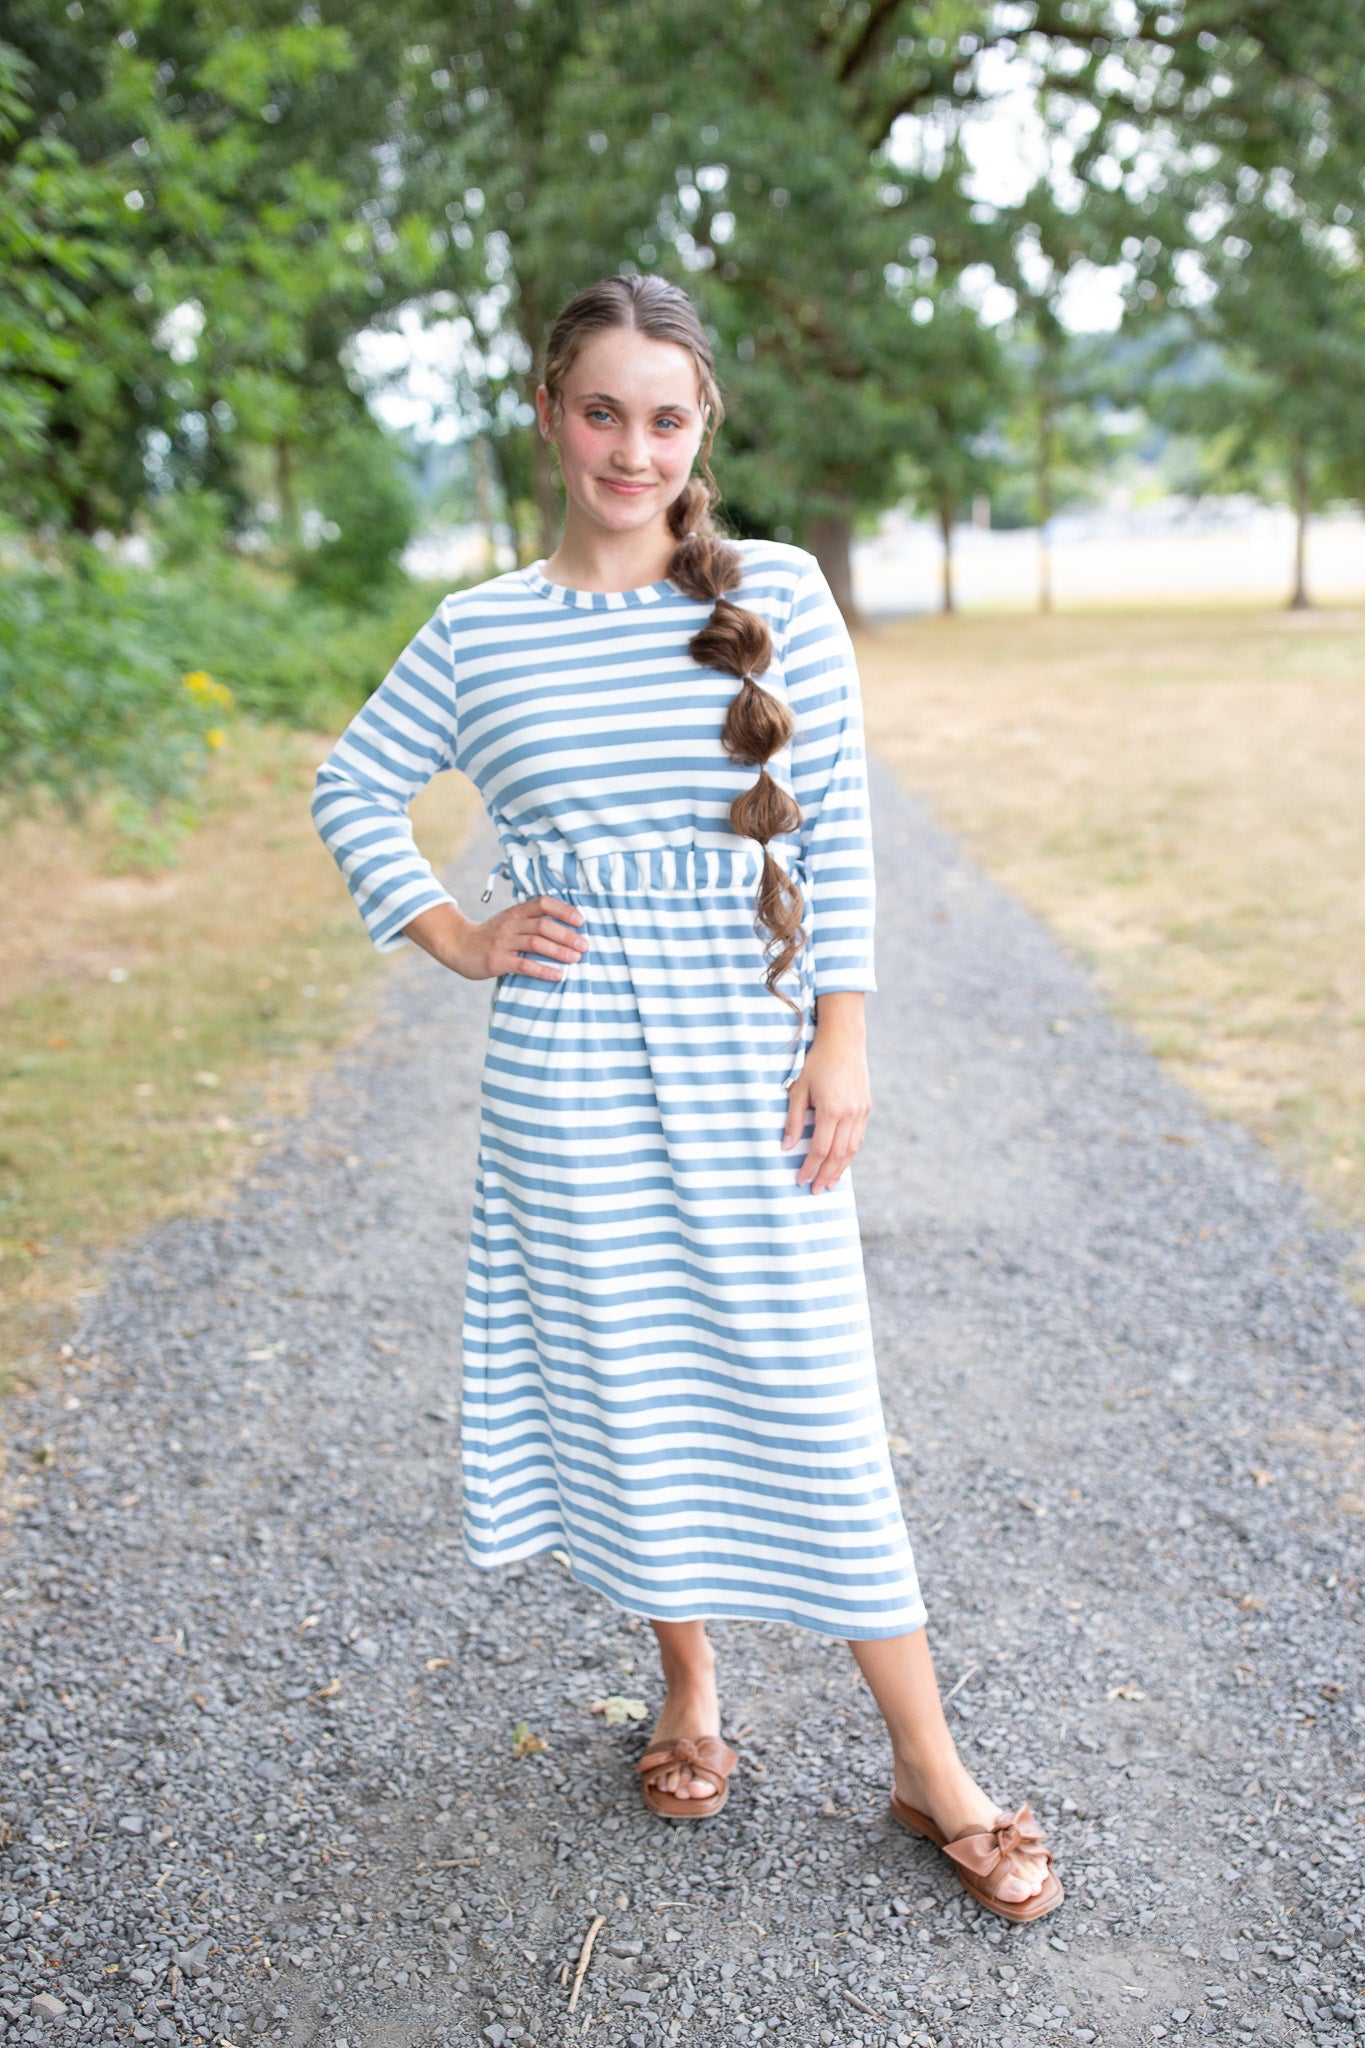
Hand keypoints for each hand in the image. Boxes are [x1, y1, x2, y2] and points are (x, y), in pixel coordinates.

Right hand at [402, 895, 587, 981]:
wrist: (458, 945)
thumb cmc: (491, 935)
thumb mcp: (509, 920)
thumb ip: (530, 920)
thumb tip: (565, 925)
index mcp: (515, 912)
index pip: (542, 903)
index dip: (563, 910)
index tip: (581, 920)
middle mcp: (510, 924)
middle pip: (543, 925)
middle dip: (567, 935)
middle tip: (585, 945)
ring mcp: (503, 942)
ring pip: (536, 943)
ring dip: (559, 951)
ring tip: (576, 958)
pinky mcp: (497, 961)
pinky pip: (524, 965)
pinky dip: (543, 970)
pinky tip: (558, 975)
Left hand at [782, 993, 870, 1194]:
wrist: (844, 1041)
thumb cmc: (816, 1063)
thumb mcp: (798, 1089)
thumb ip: (792, 1119)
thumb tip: (786, 1147)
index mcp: (831, 1110)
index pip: (819, 1149)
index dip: (809, 1167)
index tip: (799, 1180)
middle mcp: (849, 1114)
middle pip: (837, 1155)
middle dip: (825, 1175)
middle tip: (814, 1191)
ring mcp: (861, 1112)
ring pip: (851, 1150)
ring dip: (839, 1169)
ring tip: (828, 1184)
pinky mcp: (866, 1108)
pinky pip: (858, 1138)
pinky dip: (849, 1154)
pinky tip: (840, 1163)